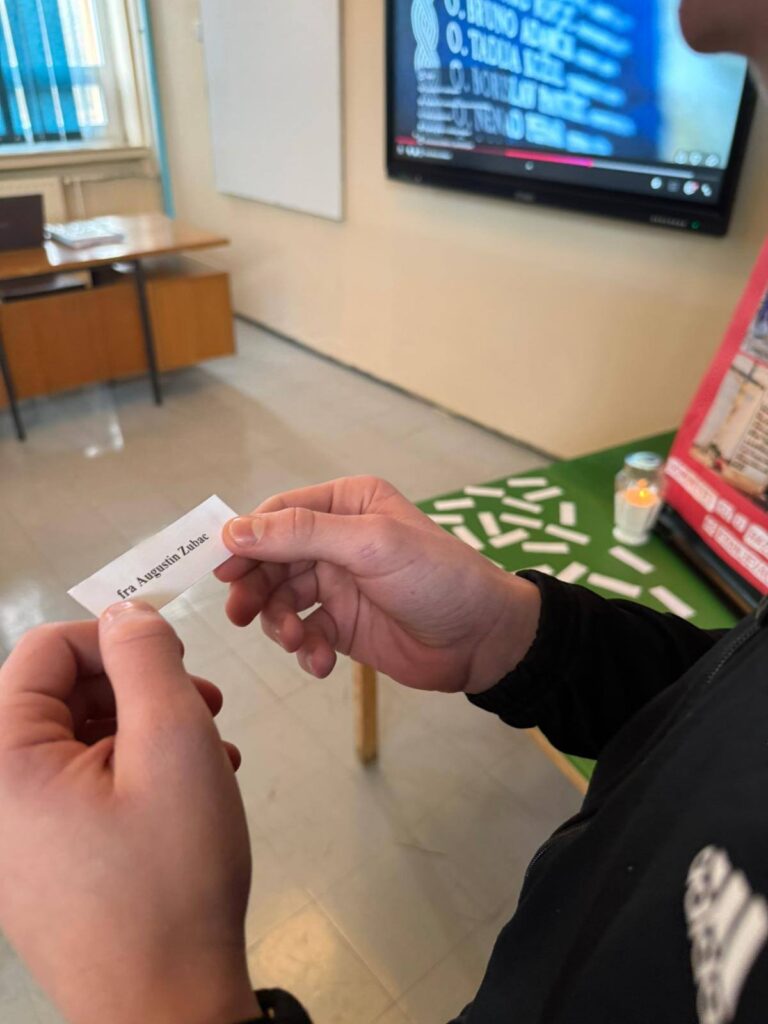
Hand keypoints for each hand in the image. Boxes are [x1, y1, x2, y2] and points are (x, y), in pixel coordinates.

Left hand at [0, 602, 260, 1023]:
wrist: (167, 1011)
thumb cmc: (170, 871)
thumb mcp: (173, 742)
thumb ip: (146, 659)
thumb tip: (125, 613)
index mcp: (3, 758)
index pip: (45, 650)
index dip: (115, 638)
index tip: (179, 662)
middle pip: (63, 694)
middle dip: (140, 688)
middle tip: (209, 706)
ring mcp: (16, 835)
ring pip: (83, 740)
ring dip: (151, 730)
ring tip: (215, 751)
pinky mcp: (43, 864)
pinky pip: (85, 789)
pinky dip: (140, 774)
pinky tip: (197, 791)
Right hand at [217, 476, 540, 694]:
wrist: (484, 640)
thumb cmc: (437, 577)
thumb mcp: (371, 545)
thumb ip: (302, 535)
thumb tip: (234, 530)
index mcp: (347, 504)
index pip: (279, 514)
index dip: (247, 540)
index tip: (222, 569)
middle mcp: (338, 539)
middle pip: (272, 560)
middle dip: (257, 588)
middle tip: (241, 614)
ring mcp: (338, 584)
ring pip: (282, 600)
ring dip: (282, 624)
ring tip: (299, 642)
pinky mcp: (342, 626)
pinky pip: (305, 634)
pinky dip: (306, 649)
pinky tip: (321, 664)